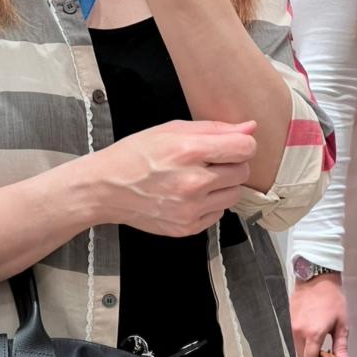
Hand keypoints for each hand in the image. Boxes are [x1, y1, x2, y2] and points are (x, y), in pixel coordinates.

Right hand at [85, 119, 256, 235]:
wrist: (105, 189)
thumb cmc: (135, 156)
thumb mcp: (171, 130)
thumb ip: (214, 129)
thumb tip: (250, 128)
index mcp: (190, 151)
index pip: (245, 148)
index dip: (239, 144)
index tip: (228, 146)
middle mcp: (193, 182)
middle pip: (243, 172)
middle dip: (230, 165)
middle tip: (206, 163)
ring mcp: (190, 209)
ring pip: (234, 195)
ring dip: (222, 187)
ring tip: (196, 180)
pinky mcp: (187, 227)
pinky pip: (218, 214)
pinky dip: (209, 205)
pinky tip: (188, 197)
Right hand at [290, 272, 348, 356]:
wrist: (316, 280)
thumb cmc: (331, 299)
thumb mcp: (342, 324)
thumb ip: (341, 346)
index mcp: (313, 334)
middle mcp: (298, 333)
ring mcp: (290, 327)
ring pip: (295, 350)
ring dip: (305, 354)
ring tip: (318, 349)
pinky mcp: (287, 322)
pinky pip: (292, 340)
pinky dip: (300, 344)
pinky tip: (310, 339)